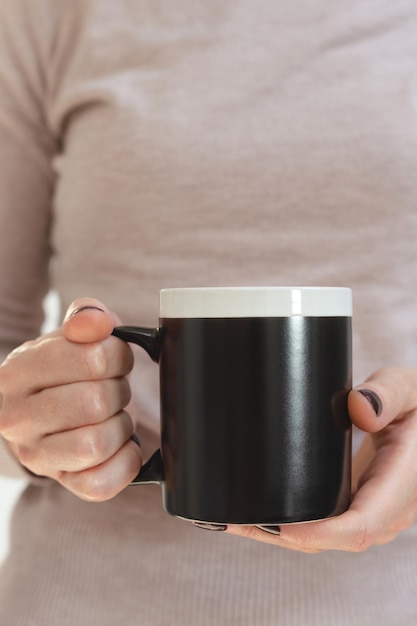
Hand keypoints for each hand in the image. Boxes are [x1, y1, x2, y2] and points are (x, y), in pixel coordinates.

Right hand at [0, 297, 141, 500]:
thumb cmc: (60, 371)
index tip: (113, 358)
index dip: (117, 356)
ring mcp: (36, 455)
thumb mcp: (69, 336)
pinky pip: (102, 482)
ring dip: (120, 426)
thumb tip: (95, 323)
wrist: (38, 413)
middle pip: (96, 403)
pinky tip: (121, 444)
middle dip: (119, 391)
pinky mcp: (61, 482)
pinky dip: (125, 461)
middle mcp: (17, 418)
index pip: (90, 359)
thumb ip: (86, 317)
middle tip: (112, 387)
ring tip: (112, 415)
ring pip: (97, 443)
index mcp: (17, 373)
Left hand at [226, 368, 416, 551]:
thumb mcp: (412, 390)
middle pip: (330, 539)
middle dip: (280, 535)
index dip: (317, 532)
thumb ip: (389, 393)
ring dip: (278, 533)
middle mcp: (387, 511)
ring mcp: (371, 512)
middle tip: (232, 517)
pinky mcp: (358, 504)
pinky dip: (291, 524)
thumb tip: (359, 408)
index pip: (360, 527)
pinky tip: (259, 513)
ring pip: (323, 537)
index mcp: (401, 486)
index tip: (276, 524)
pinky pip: (325, 525)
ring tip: (232, 518)